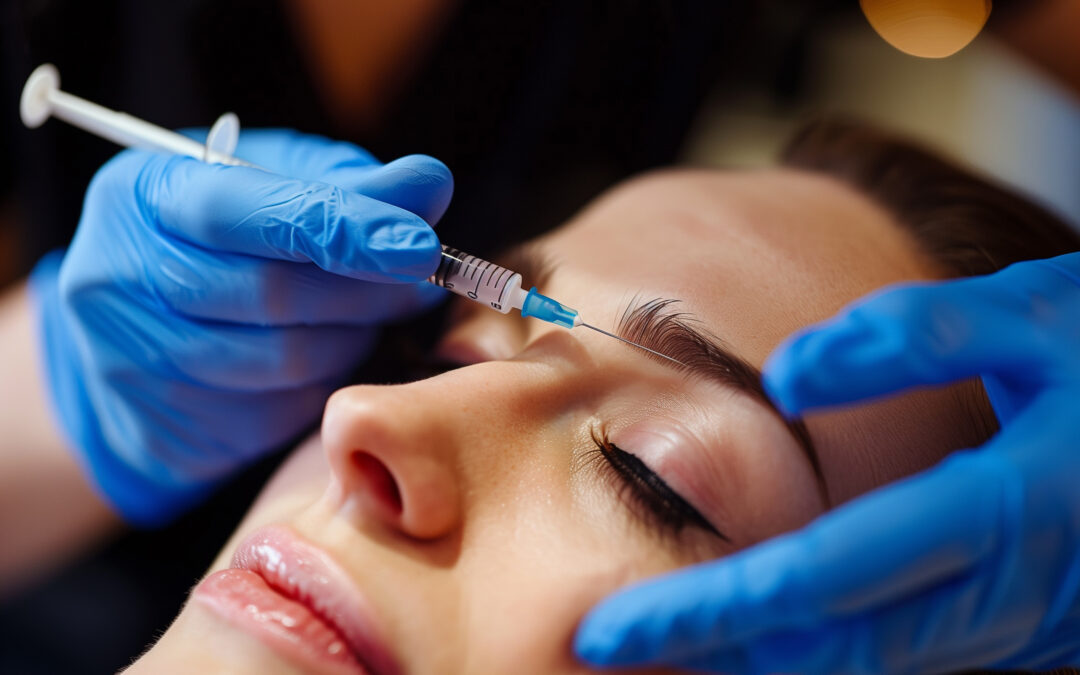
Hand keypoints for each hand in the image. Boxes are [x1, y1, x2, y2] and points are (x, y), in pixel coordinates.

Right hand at [30, 129, 451, 525]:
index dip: (342, 228)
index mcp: (142, 193)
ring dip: (358, 333)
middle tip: (422, 278)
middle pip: (271, 292)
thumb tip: (430, 182)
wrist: (134, 331)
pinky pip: (285, 405)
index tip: (419, 244)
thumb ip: (348, 183)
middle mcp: (121, 274)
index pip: (244, 213)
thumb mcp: (272, 182)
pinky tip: (338, 348)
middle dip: (367, 288)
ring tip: (380, 310)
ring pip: (287, 357)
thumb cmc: (220, 237)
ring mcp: (138, 358)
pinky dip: (331, 375)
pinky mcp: (175, 421)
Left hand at [575, 252, 1079, 672]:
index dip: (707, 607)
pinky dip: (821, 653)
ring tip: (663, 641)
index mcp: (1001, 511)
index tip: (610, 625)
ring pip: (867, 667)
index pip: (818, 578)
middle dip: (710, 655)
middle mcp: (1006, 591)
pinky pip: (907, 657)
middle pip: (827, 647)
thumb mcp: (1036, 315)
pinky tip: (761, 632)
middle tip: (603, 646)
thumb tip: (787, 374)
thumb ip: (913, 336)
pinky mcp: (1027, 631)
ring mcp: (1022, 625)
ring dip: (760, 661)